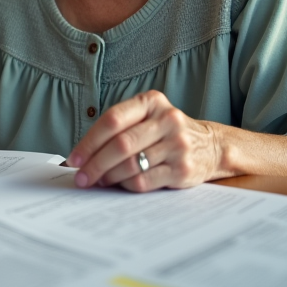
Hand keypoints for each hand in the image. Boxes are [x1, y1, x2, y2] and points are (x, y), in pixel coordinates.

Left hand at [67, 91, 222, 191]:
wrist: (212, 146)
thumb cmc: (167, 133)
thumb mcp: (149, 117)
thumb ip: (119, 129)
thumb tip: (82, 157)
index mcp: (152, 102)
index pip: (112, 120)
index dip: (89, 142)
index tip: (74, 159)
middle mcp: (167, 120)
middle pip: (120, 144)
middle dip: (95, 164)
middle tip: (81, 178)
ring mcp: (177, 145)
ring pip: (131, 164)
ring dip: (109, 177)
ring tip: (99, 181)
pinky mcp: (183, 169)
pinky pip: (145, 181)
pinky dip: (126, 185)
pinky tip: (120, 184)